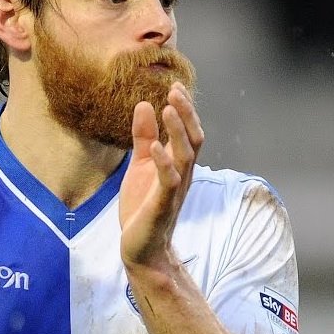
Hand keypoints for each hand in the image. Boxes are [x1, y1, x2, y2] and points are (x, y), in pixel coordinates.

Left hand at [119, 82, 203, 267]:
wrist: (140, 248)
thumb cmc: (142, 207)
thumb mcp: (140, 166)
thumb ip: (143, 138)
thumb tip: (144, 104)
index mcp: (177, 165)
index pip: (188, 133)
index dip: (184, 110)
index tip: (175, 86)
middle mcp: (182, 175)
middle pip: (193, 139)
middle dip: (186, 114)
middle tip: (175, 90)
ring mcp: (174, 191)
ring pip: (185, 156)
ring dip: (177, 131)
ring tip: (168, 108)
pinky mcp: (161, 205)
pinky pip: (168, 182)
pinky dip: (163, 162)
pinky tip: (153, 147)